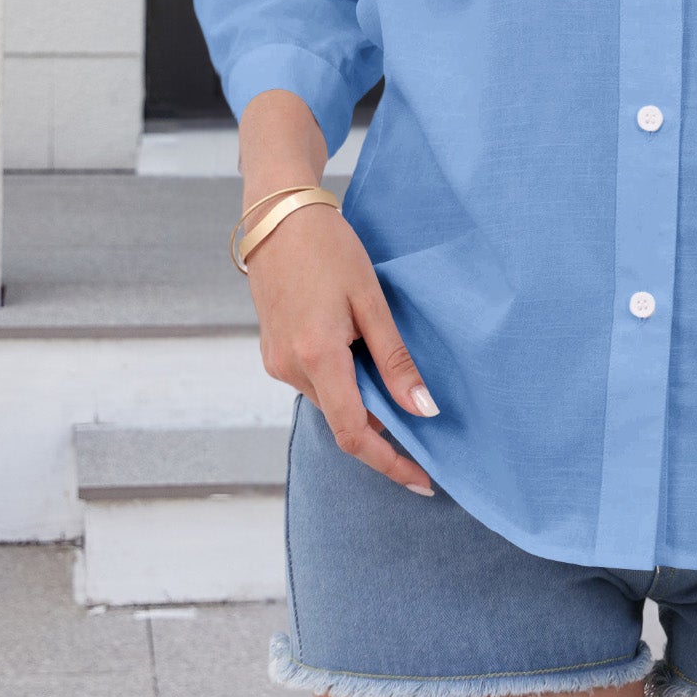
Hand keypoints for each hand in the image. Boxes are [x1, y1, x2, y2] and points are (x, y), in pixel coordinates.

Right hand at [246, 193, 440, 495]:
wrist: (279, 216)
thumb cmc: (329, 248)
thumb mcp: (371, 300)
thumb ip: (394, 359)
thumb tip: (423, 410)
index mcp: (317, 357)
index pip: (353, 432)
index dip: (389, 462)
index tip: (422, 480)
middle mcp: (290, 369)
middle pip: (344, 417)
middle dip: (382, 424)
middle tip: (423, 417)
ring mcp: (277, 362)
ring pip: (330, 399)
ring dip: (362, 396)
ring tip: (389, 364)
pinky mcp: (273, 352)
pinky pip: (315, 381)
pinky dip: (342, 379)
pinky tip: (359, 349)